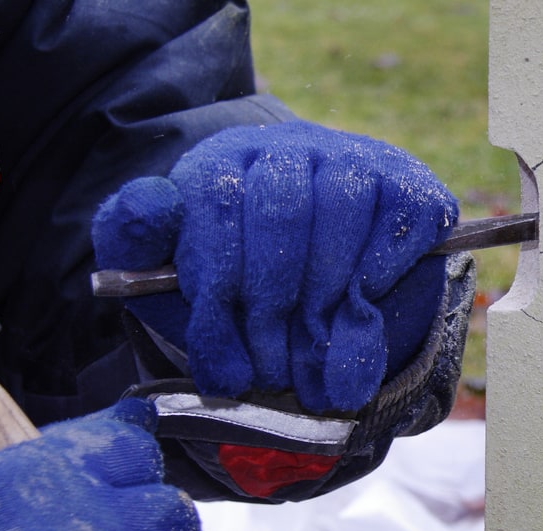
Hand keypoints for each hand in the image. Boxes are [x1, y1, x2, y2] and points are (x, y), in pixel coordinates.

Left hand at [92, 120, 457, 411]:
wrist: (311, 292)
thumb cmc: (234, 285)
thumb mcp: (168, 270)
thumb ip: (135, 240)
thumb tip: (150, 208)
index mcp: (224, 160)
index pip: (217, 200)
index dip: (218, 287)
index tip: (221, 362)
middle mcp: (289, 146)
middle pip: (281, 208)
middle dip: (272, 304)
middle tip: (270, 372)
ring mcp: (353, 157)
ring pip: (342, 208)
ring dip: (326, 297)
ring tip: (313, 358)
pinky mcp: (406, 181)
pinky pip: (400, 214)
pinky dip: (381, 268)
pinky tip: (361, 305)